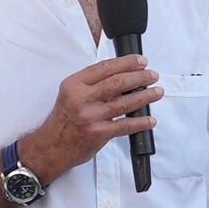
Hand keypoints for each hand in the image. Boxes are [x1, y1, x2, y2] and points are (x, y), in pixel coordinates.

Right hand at [17, 54, 164, 183]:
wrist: (51, 146)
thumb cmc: (64, 120)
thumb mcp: (71, 94)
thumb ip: (92, 84)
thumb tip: (123, 76)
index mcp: (74, 84)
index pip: (105, 68)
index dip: (126, 63)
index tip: (140, 61)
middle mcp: (81, 98)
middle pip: (118, 83)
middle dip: (140, 77)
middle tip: (153, 76)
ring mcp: (90, 116)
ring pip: (125, 102)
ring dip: (145, 97)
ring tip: (156, 93)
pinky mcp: (99, 133)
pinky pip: (125, 126)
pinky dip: (141, 122)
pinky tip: (150, 119)